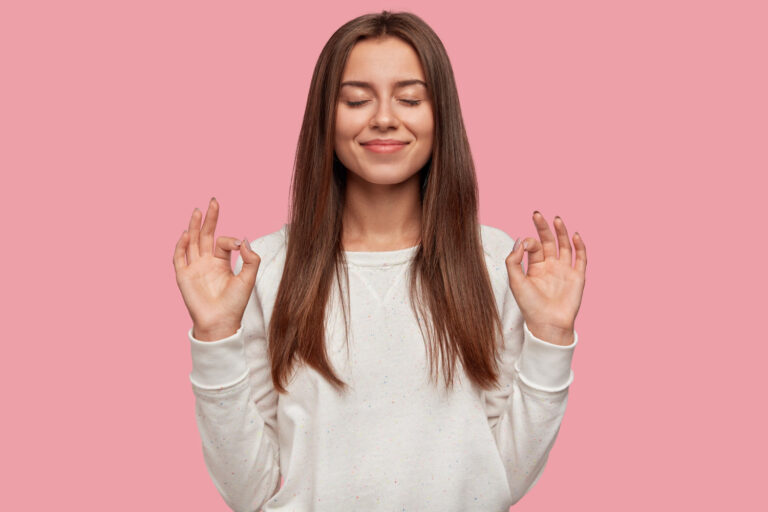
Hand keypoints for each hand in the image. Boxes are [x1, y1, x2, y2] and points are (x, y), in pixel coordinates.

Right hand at [173, 197, 260, 340]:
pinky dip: (182, 245)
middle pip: (205, 236)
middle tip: (213, 202)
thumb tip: (243, 240)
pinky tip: (188, 233)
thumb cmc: (235, 304)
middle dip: (209, 219)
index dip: (230, 239)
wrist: (221, 322)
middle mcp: (206, 262)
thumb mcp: (248, 279)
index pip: (223, 242)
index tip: (238, 245)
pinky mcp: (183, 276)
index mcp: (221, 262)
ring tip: (198, 211)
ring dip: (194, 226)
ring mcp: (194, 268)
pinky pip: (180, 258)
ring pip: (192, 242)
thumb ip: (250, 259)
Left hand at [505, 211, 586, 345]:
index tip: (525, 245)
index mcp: (535, 267)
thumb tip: (520, 240)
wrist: (547, 324)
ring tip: (557, 219)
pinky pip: (581, 258)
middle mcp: (550, 266)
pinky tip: (575, 235)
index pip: (534, 246)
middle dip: (543, 228)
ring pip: (565, 246)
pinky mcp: (578, 276)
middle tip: (537, 214)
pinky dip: (580, 246)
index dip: (529, 241)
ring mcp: (565, 270)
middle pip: (549, 241)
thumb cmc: (530, 305)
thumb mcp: (516, 281)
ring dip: (562, 232)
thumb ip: (513, 261)